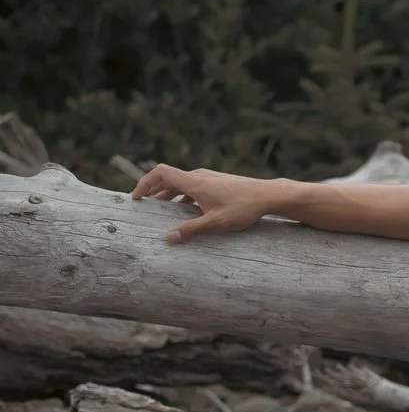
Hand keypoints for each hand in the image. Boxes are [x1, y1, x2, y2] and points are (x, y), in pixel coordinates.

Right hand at [131, 165, 293, 242]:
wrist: (269, 195)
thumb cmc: (243, 208)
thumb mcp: (215, 223)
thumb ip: (190, 230)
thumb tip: (167, 238)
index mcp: (194, 182)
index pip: (160, 173)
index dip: (144, 182)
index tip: (136, 196)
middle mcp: (200, 176)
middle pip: (169, 178)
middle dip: (154, 190)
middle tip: (144, 204)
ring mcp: (210, 177)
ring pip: (182, 183)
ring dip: (169, 194)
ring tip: (162, 209)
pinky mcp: (219, 182)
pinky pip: (194, 186)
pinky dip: (184, 195)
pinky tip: (187, 210)